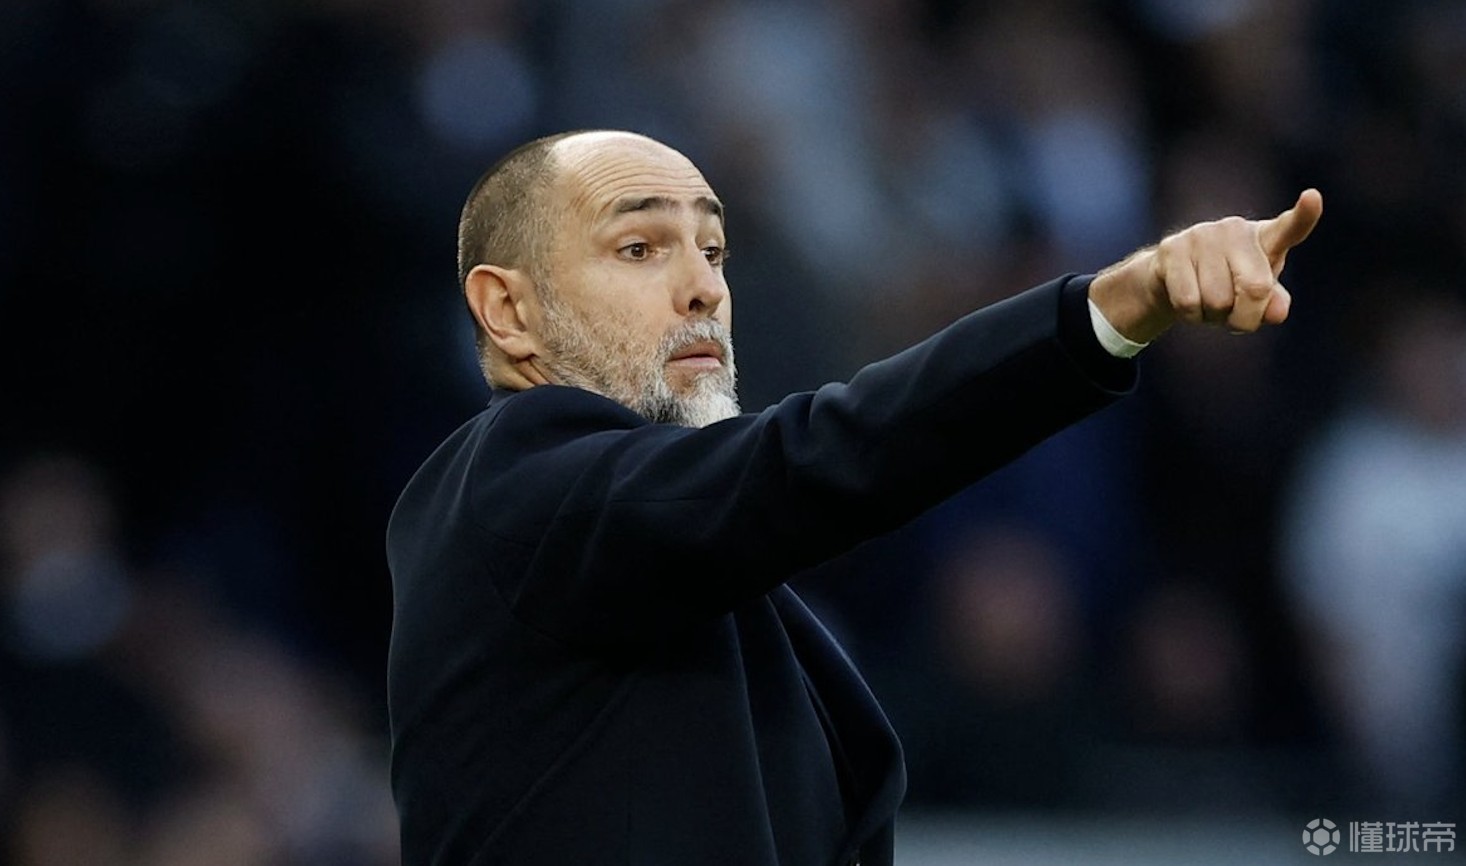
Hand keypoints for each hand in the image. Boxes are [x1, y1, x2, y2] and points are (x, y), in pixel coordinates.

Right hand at [1090, 189, 1322, 343]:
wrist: (1169, 279)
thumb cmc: (1225, 287)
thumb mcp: (1254, 297)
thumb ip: (1272, 304)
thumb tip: (1277, 312)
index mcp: (1264, 238)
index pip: (1290, 227)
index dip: (1304, 215)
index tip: (1313, 197)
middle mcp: (1235, 230)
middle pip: (1255, 289)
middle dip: (1245, 318)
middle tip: (1233, 319)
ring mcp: (1202, 236)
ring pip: (1217, 301)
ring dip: (1213, 318)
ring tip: (1207, 305)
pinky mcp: (1172, 249)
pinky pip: (1189, 302)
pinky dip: (1191, 316)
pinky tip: (1189, 304)